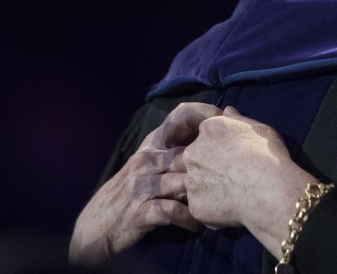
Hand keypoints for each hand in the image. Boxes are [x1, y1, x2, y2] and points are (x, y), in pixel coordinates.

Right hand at [69, 102, 222, 265]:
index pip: (180, 116)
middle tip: (237, 168)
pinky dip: (188, 218)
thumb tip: (213, 130)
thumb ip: (178, 148)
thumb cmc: (132, 191)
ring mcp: (142, 186)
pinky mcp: (138, 212)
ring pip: (183, 181)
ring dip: (204, 192)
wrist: (95, 225)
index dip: (206, 114)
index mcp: (153, 144)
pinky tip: (197, 223)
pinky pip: (170, 212)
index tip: (229, 124)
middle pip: (189, 150)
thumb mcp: (151, 164)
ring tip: (221, 200)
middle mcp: (147, 160)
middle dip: (215, 158)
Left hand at [181, 106, 315, 257]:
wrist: (269, 190)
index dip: (215, 145)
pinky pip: (199, 206)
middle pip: (188, 159)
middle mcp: (192, 153)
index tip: (229, 154)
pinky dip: (210, 207)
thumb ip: (238, 120)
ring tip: (226, 193)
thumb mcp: (259, 129)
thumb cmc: (268, 155)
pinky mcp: (194, 206)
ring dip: (202, 187)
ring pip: (189, 184)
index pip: (202, 135)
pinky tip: (229, 207)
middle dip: (201, 166)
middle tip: (226, 175)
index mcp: (208, 130)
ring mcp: (191, 181)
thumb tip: (227, 111)